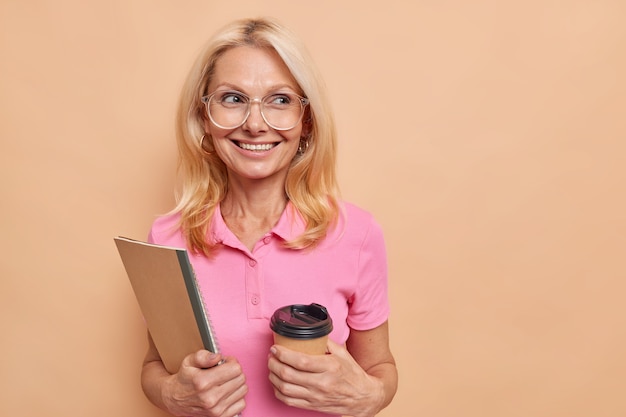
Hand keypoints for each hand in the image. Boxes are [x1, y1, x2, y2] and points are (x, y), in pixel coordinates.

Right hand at [161, 350, 247, 416]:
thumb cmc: (184, 379)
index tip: (225, 362)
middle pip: (241, 379)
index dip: (232, 362)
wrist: (174, 400)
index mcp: (203, 382)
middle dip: (234, 372)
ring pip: (243, 390)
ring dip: (236, 384)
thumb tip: (217, 357)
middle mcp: (211, 398)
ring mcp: (216, 410)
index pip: (235, 369)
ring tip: (225, 382)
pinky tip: (226, 393)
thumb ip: (203, 356)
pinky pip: (241, 404)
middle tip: (225, 371)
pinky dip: (236, 397)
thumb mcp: (189, 362)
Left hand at [267, 340, 384, 416]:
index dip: (283, 354)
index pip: (300, 361)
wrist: (363, 397)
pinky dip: (278, 392)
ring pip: (285, 389)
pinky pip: (288, 401)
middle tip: (271, 356)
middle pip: (288, 374)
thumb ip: (325, 342)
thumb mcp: (342, 353)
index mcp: (329, 367)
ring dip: (273, 377)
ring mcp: (315, 397)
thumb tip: (309, 331)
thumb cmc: (352, 373)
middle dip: (274, 363)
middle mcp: (321, 383)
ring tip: (272, 368)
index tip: (275, 348)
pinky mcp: (312, 406)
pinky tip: (276, 383)